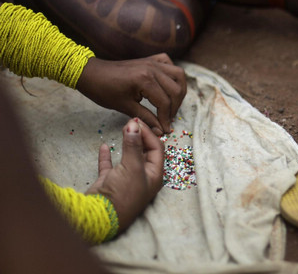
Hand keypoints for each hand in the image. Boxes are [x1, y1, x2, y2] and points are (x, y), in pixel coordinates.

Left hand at [76, 53, 185, 135]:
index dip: (166, 119)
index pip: (165, 102)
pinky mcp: (150, 59)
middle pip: (176, 89)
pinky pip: (168, 63)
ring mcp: (152, 62)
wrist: (90, 73)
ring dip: (179, 90)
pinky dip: (172, 73)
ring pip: (178, 74)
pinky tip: (167, 84)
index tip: (165, 129)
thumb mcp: (125, 107)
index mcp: (145, 80)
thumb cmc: (103, 90)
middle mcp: (153, 68)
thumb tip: (161, 131)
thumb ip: (146, 118)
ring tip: (172, 103)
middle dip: (175, 107)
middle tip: (168, 119)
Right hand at [86, 118, 163, 232]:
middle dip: (140, 136)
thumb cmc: (123, 195)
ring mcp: (126, 180)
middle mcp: (142, 177)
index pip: (156, 148)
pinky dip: (108, 156)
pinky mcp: (109, 183)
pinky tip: (105, 146)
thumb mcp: (132, 167)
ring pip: (129, 157)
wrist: (99, 218)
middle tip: (132, 122)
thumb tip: (134, 125)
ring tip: (124, 129)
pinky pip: (110, 166)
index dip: (148, 133)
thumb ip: (134, 146)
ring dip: (127, 143)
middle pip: (145, 151)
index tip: (137, 121)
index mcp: (154, 174)